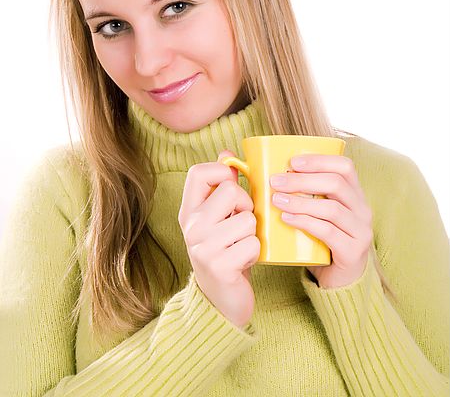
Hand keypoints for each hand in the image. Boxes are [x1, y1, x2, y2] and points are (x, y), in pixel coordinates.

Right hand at [178, 150, 260, 327]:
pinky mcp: (219, 266)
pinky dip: (255, 253)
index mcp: (189, 210)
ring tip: (241, 246)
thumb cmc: (226, 251)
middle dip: (246, 207)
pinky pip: (253, 243)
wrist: (220, 300)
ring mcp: (202, 247)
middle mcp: (191, 226)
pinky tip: (243, 262)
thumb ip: (223, 186)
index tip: (233, 187)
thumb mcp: (220, 217)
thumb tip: (228, 153)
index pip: (200, 171)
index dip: (223, 172)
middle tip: (241, 225)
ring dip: (253, 234)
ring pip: (247, 219)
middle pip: (232, 191)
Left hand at [269, 154, 372, 288]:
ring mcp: (360, 231)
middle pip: (336, 184)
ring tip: (276, 200)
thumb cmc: (323, 243)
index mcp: (355, 195)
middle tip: (276, 181)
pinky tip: (286, 219)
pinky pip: (328, 232)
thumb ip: (305, 195)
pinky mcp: (352, 252)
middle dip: (303, 179)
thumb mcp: (318, 214)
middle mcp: (362, 210)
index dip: (320, 160)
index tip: (292, 162)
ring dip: (300, 201)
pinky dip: (304, 222)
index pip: (345, 166)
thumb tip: (270, 175)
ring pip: (331, 208)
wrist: (340, 282)